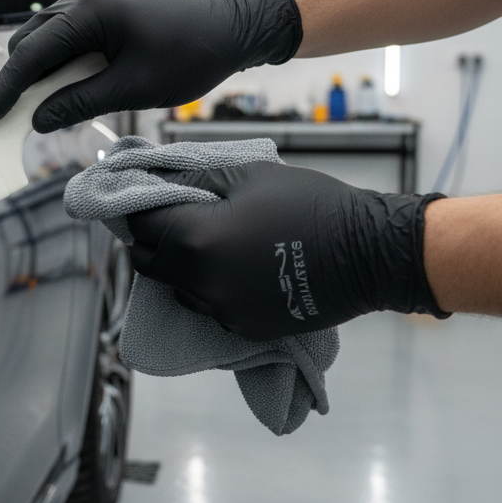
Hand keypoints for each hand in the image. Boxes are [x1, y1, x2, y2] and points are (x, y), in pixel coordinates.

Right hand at [0, 0, 301, 131]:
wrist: (229, 27)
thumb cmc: (189, 56)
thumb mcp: (132, 89)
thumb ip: (79, 103)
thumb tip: (38, 120)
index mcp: (91, 9)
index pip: (31, 52)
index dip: (6, 88)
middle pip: (30, 39)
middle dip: (21, 79)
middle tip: (18, 118)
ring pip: (45, 35)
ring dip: (42, 70)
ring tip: (47, 106)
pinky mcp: (102, 0)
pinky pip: (65, 31)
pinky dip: (61, 59)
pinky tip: (70, 85)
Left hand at [127, 162, 447, 341]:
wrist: (368, 253)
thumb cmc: (310, 203)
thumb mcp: (248, 175)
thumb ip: (193, 178)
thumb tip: (154, 177)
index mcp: (197, 239)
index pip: (140, 226)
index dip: (135, 210)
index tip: (140, 199)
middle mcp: (201, 282)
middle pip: (149, 262)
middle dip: (149, 240)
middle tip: (166, 220)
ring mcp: (221, 310)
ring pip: (176, 288)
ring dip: (178, 266)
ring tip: (204, 243)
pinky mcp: (242, 327)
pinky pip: (208, 306)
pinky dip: (208, 288)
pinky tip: (233, 268)